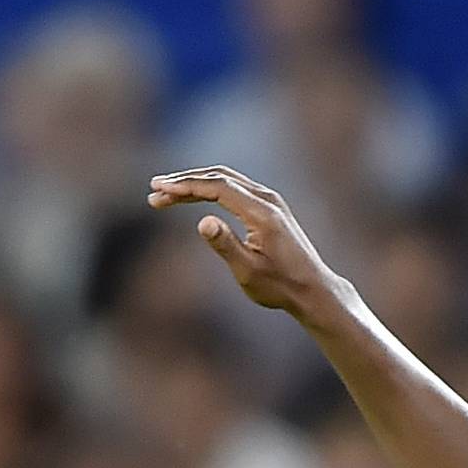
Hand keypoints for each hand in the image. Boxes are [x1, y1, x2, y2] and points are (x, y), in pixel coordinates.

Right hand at [148, 166, 338, 317]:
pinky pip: (234, 188)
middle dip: (184, 182)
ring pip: (225, 180)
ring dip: (195, 184)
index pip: (217, 187)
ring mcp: (270, 201)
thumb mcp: (249, 271)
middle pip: (219, 177)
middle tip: (154, 192)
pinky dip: (210, 189)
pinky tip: (193, 197)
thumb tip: (202, 221)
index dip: (185, 187)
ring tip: (166, 195)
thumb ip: (225, 245)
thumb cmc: (280, 286)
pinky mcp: (270, 207)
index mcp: (261, 212)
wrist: (313, 289)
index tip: (159, 190)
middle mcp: (267, 199)